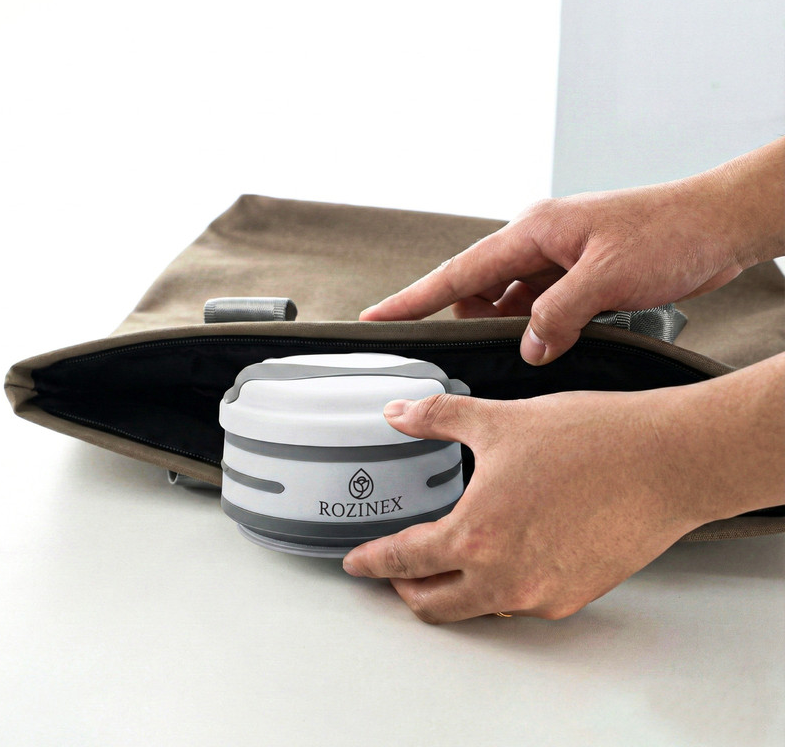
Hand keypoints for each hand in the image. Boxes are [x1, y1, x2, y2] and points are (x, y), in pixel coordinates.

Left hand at [342, 355, 784, 621]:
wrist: (665, 461)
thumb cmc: (591, 441)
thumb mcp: (500, 420)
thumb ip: (439, 418)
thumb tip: (399, 413)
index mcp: (476, 535)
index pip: (404, 559)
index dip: (372, 563)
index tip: (356, 565)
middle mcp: (504, 578)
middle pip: (434, 604)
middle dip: (406, 588)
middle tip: (396, 570)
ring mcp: (541, 595)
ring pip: (478, 608)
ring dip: (453, 591)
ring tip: (451, 559)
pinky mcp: (574, 596)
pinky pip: (520, 602)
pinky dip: (499, 588)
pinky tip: (506, 554)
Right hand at [361, 138, 784, 364]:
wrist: (719, 226)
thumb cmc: (670, 231)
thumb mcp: (607, 278)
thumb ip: (559, 316)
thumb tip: (529, 347)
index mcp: (534, 231)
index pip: (458, 272)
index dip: (413, 297)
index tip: (377, 315)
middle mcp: (539, 244)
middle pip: (479, 289)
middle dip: (465, 320)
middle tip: (451, 350)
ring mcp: (557, 262)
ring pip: (510, 304)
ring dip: (509, 329)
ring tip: (513, 348)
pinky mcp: (577, 279)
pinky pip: (540, 310)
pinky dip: (537, 330)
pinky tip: (545, 344)